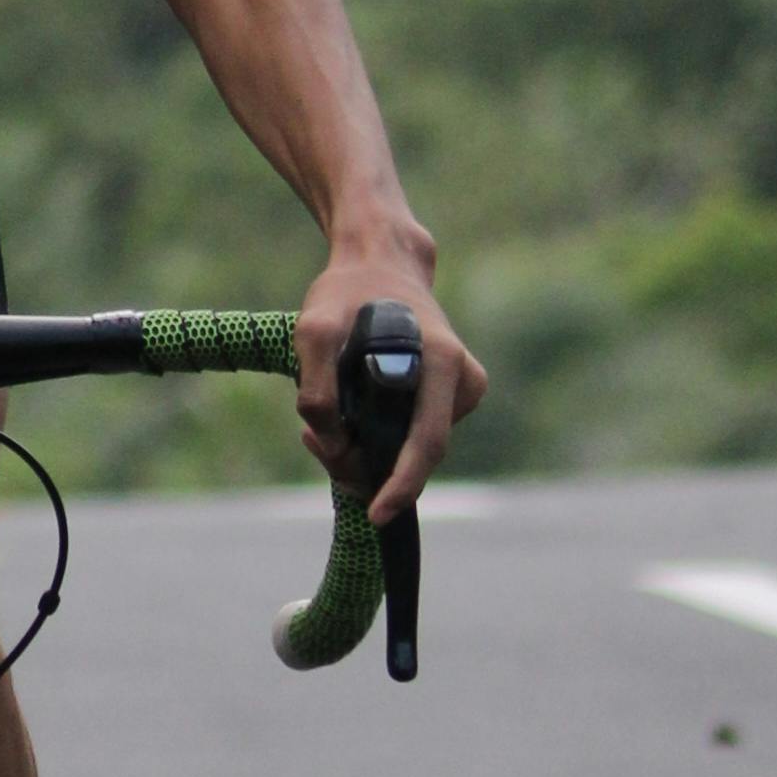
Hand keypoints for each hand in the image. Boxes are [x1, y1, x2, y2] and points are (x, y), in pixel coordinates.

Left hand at [291, 239, 484, 523]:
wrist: (379, 263)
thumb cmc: (348, 292)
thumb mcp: (314, 329)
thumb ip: (317, 389)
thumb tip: (333, 442)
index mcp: (444, 363)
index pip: (427, 442)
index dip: (402, 484)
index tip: (377, 514)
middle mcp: (462, 380)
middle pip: (416, 454)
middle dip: (366, 468)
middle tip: (313, 445)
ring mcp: (458, 390)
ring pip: (409, 447)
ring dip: (361, 450)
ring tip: (316, 427)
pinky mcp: (446, 396)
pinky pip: (409, 434)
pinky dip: (372, 437)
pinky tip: (339, 418)